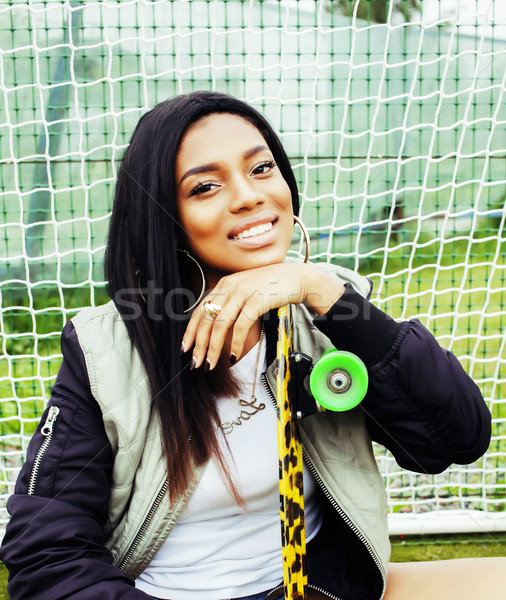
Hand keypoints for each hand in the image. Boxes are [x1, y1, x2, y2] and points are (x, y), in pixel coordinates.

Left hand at [181, 262, 344, 369]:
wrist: (297, 278)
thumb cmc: (272, 288)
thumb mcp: (246, 292)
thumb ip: (230, 304)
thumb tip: (215, 329)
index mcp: (224, 284)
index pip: (200, 309)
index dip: (190, 330)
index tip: (185, 348)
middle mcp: (230, 286)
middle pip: (206, 319)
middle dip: (199, 344)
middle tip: (196, 362)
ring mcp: (243, 292)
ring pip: (220, 324)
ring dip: (213, 347)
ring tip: (211, 363)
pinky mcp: (257, 300)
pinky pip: (240, 326)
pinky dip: (236, 343)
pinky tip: (234, 355)